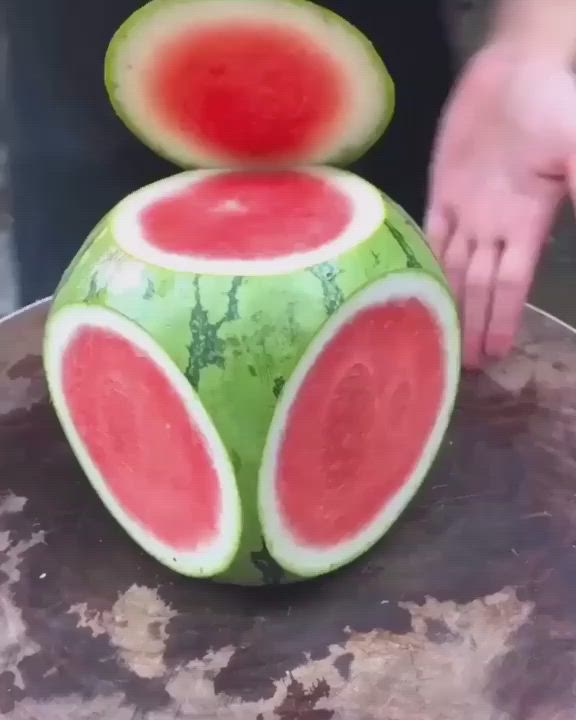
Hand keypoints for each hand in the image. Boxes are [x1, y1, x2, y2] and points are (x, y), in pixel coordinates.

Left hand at [425, 42, 575, 367]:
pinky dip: (424, 261)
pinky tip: (413, 288)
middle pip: (479, 287)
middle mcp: (494, 228)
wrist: (515, 72)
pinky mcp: (443, 193)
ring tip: (440, 340)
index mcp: (526, 224)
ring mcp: (467, 212)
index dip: (503, 319)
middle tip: (464, 366)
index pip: (511, 284)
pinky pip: (430, 235)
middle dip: (473, 324)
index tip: (496, 354)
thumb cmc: (551, 105)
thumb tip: (574, 217)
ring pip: (453, 269)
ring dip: (448, 303)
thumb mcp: (575, 143)